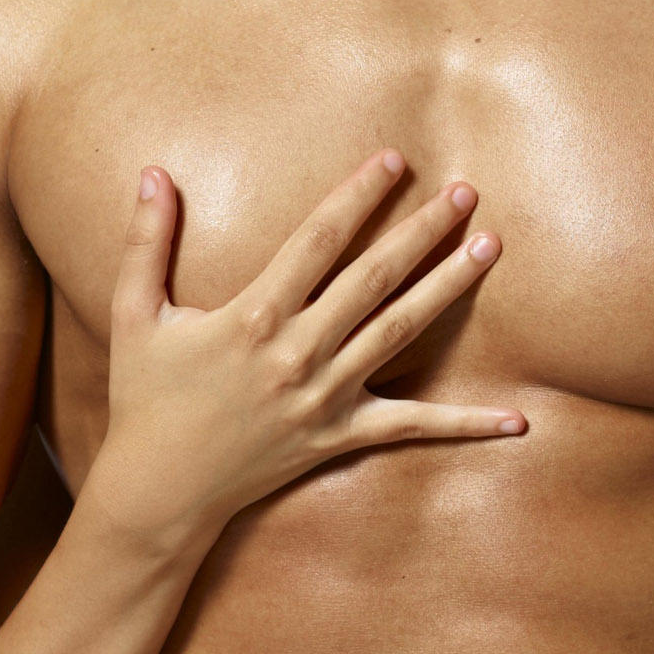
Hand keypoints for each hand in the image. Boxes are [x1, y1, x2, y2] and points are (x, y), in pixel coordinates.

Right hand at [88, 150, 524, 547]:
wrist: (160, 492)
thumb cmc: (146, 399)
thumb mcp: (136, 315)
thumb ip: (146, 241)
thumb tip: (151, 173)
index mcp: (255, 316)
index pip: (318, 241)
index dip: (358, 197)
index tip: (393, 161)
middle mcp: (299, 353)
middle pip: (375, 278)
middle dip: (422, 230)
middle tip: (465, 192)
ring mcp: (326, 397)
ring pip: (401, 331)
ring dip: (449, 287)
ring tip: (489, 247)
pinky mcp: (341, 436)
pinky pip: (413, 428)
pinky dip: (466, 424)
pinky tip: (516, 419)